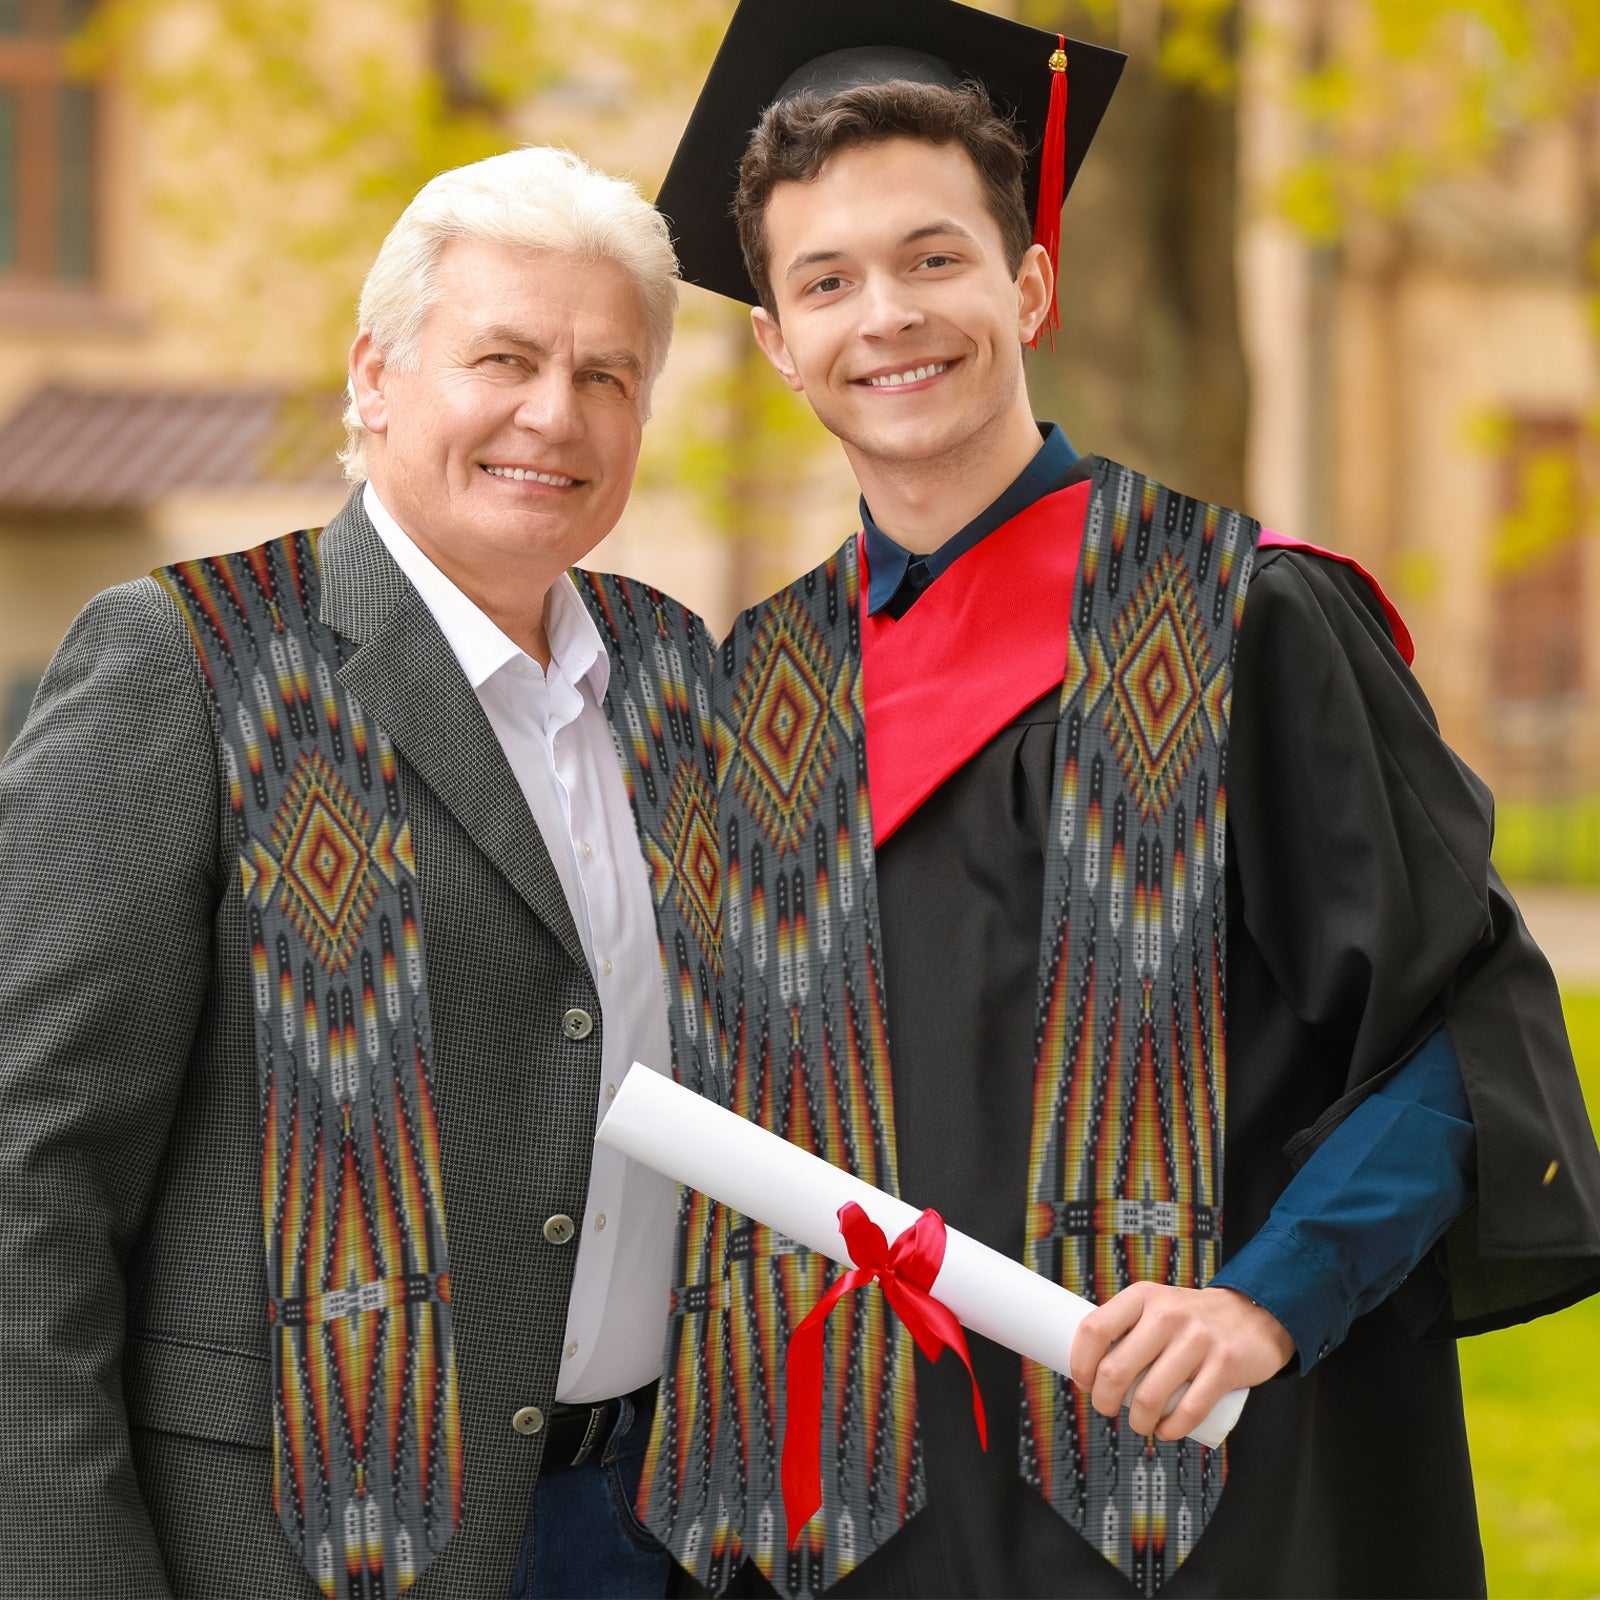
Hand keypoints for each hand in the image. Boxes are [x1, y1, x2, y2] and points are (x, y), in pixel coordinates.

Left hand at [1068, 1282, 1295, 1440]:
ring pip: (1148, 1397)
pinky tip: (1165, 1431)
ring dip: (1137, 1422)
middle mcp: (1167, 1314)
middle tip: (1106, 1408)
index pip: (1095, 1329)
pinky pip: (1188, 1411)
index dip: (1080, 1362)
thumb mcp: (1155, 1305)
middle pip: (1115, 1370)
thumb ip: (1127, 1327)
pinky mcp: (1224, 1366)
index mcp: (1143, 1296)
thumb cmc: (1191, 1319)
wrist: (1253, 1315)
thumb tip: (1089, 1367)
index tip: (1083, 1381)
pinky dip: (1170, 1430)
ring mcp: (1197, 1340)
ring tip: (1139, 1423)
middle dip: (1103, 1401)